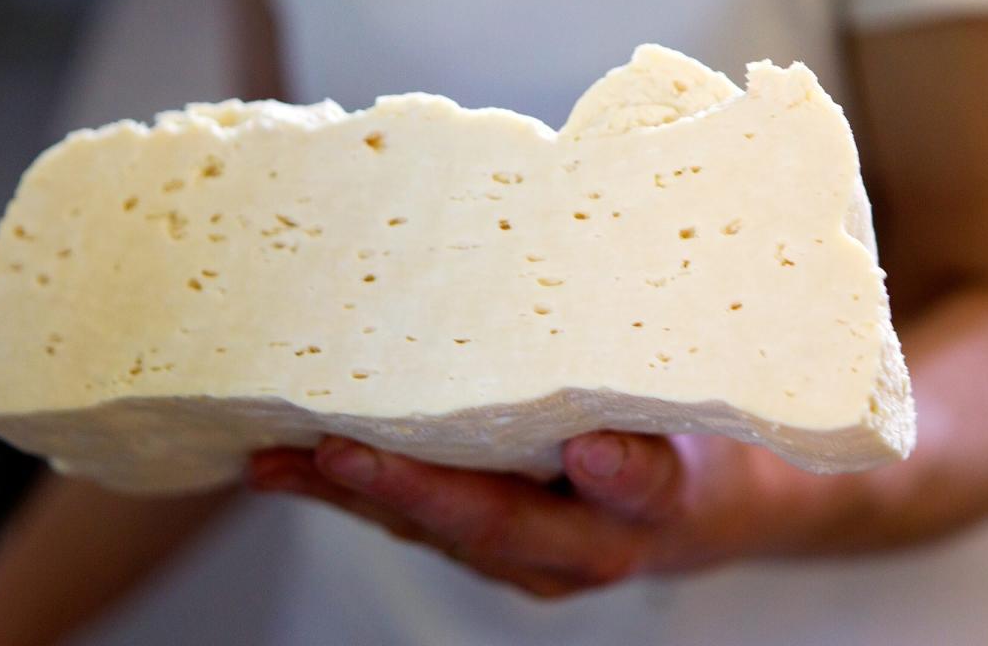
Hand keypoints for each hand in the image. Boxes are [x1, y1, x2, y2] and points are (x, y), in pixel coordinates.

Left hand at [249, 432, 804, 598]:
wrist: (709, 510)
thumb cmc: (707, 456)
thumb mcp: (707, 433)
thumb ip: (654, 445)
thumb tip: (595, 449)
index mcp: (639, 517)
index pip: (608, 495)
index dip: (569, 476)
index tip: (564, 454)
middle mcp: (571, 551)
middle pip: (482, 523)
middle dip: (402, 489)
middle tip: (331, 451)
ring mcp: (525, 554)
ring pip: (433, 526)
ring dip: (352, 495)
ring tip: (278, 461)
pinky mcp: (493, 539)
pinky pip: (422, 518)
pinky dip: (359, 493)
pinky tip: (302, 468)